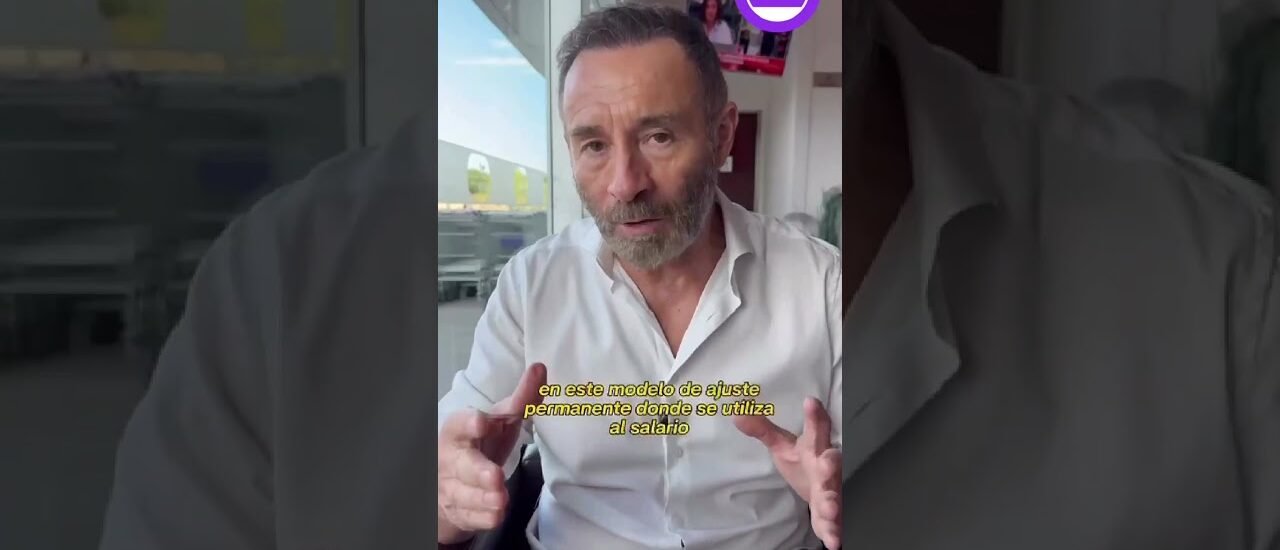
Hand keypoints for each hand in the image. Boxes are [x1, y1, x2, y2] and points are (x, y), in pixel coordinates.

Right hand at [437, 363, 546, 543]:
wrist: (451, 480)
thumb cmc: (480, 443)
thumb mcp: (499, 421)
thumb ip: (520, 399)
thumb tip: (541, 369)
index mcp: (459, 431)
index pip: (460, 425)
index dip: (470, 424)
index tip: (483, 422)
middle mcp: (452, 459)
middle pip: (463, 464)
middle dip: (478, 471)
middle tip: (495, 475)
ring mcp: (454, 487)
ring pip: (466, 494)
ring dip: (484, 497)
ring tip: (500, 499)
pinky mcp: (460, 511)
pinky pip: (471, 517)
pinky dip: (483, 517)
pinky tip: (494, 515)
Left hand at [734, 397, 840, 549]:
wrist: (823, 494)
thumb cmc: (803, 464)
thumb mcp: (782, 445)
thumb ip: (762, 429)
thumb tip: (736, 410)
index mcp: (815, 448)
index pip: (816, 428)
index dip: (814, 415)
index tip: (810, 402)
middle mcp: (827, 468)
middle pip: (832, 464)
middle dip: (832, 464)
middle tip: (830, 463)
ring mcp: (831, 492)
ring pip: (835, 495)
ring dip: (832, 502)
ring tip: (829, 510)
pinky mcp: (832, 514)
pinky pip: (834, 523)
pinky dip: (834, 531)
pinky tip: (832, 540)